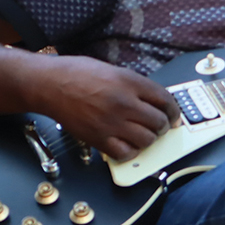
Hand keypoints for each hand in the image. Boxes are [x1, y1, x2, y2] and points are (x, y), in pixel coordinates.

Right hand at [32, 56, 180, 161]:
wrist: (50, 84)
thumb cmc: (78, 74)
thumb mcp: (115, 70)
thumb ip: (136, 86)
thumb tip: (155, 101)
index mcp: (130, 82)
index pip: (165, 100)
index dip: (174, 110)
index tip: (174, 115)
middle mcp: (124, 102)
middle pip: (159, 122)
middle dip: (163, 126)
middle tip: (159, 126)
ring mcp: (111, 122)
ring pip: (147, 140)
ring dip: (149, 139)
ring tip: (143, 135)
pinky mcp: (98, 138)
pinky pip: (125, 153)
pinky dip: (130, 152)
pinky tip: (127, 145)